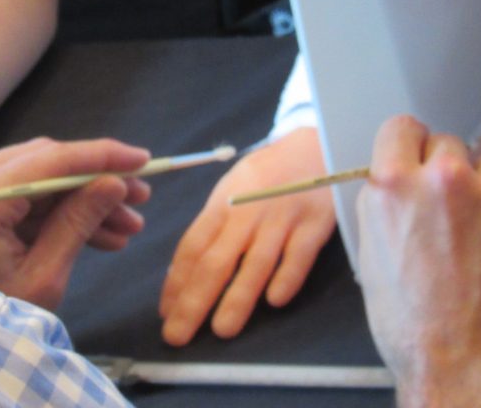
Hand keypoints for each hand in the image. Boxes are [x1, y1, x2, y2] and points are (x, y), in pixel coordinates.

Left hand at [0, 137, 150, 308]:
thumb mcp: (41, 277)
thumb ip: (78, 222)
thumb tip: (114, 183)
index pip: (52, 160)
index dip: (102, 157)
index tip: (142, 160)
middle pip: (44, 163)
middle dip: (96, 180)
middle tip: (140, 196)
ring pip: (35, 181)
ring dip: (79, 199)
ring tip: (125, 225)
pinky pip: (17, 199)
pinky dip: (53, 213)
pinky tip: (96, 233)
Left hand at [159, 127, 334, 345]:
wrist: (314, 145)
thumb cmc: (265, 176)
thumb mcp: (232, 190)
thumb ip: (214, 227)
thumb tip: (187, 272)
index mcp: (222, 203)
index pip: (192, 246)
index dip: (176, 282)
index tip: (166, 313)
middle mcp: (247, 211)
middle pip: (216, 260)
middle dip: (194, 300)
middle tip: (178, 335)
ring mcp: (281, 217)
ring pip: (256, 262)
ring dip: (237, 297)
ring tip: (221, 330)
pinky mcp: (315, 223)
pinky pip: (299, 254)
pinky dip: (287, 276)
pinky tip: (275, 301)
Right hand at [358, 116, 480, 407]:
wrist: (465, 365)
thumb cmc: (412, 323)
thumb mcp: (372, 250)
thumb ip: (386, 202)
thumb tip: (398, 181)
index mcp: (394, 184)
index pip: (402, 127)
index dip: (409, 145)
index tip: (417, 157)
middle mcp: (445, 178)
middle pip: (449, 144)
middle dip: (448, 172)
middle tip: (450, 212)